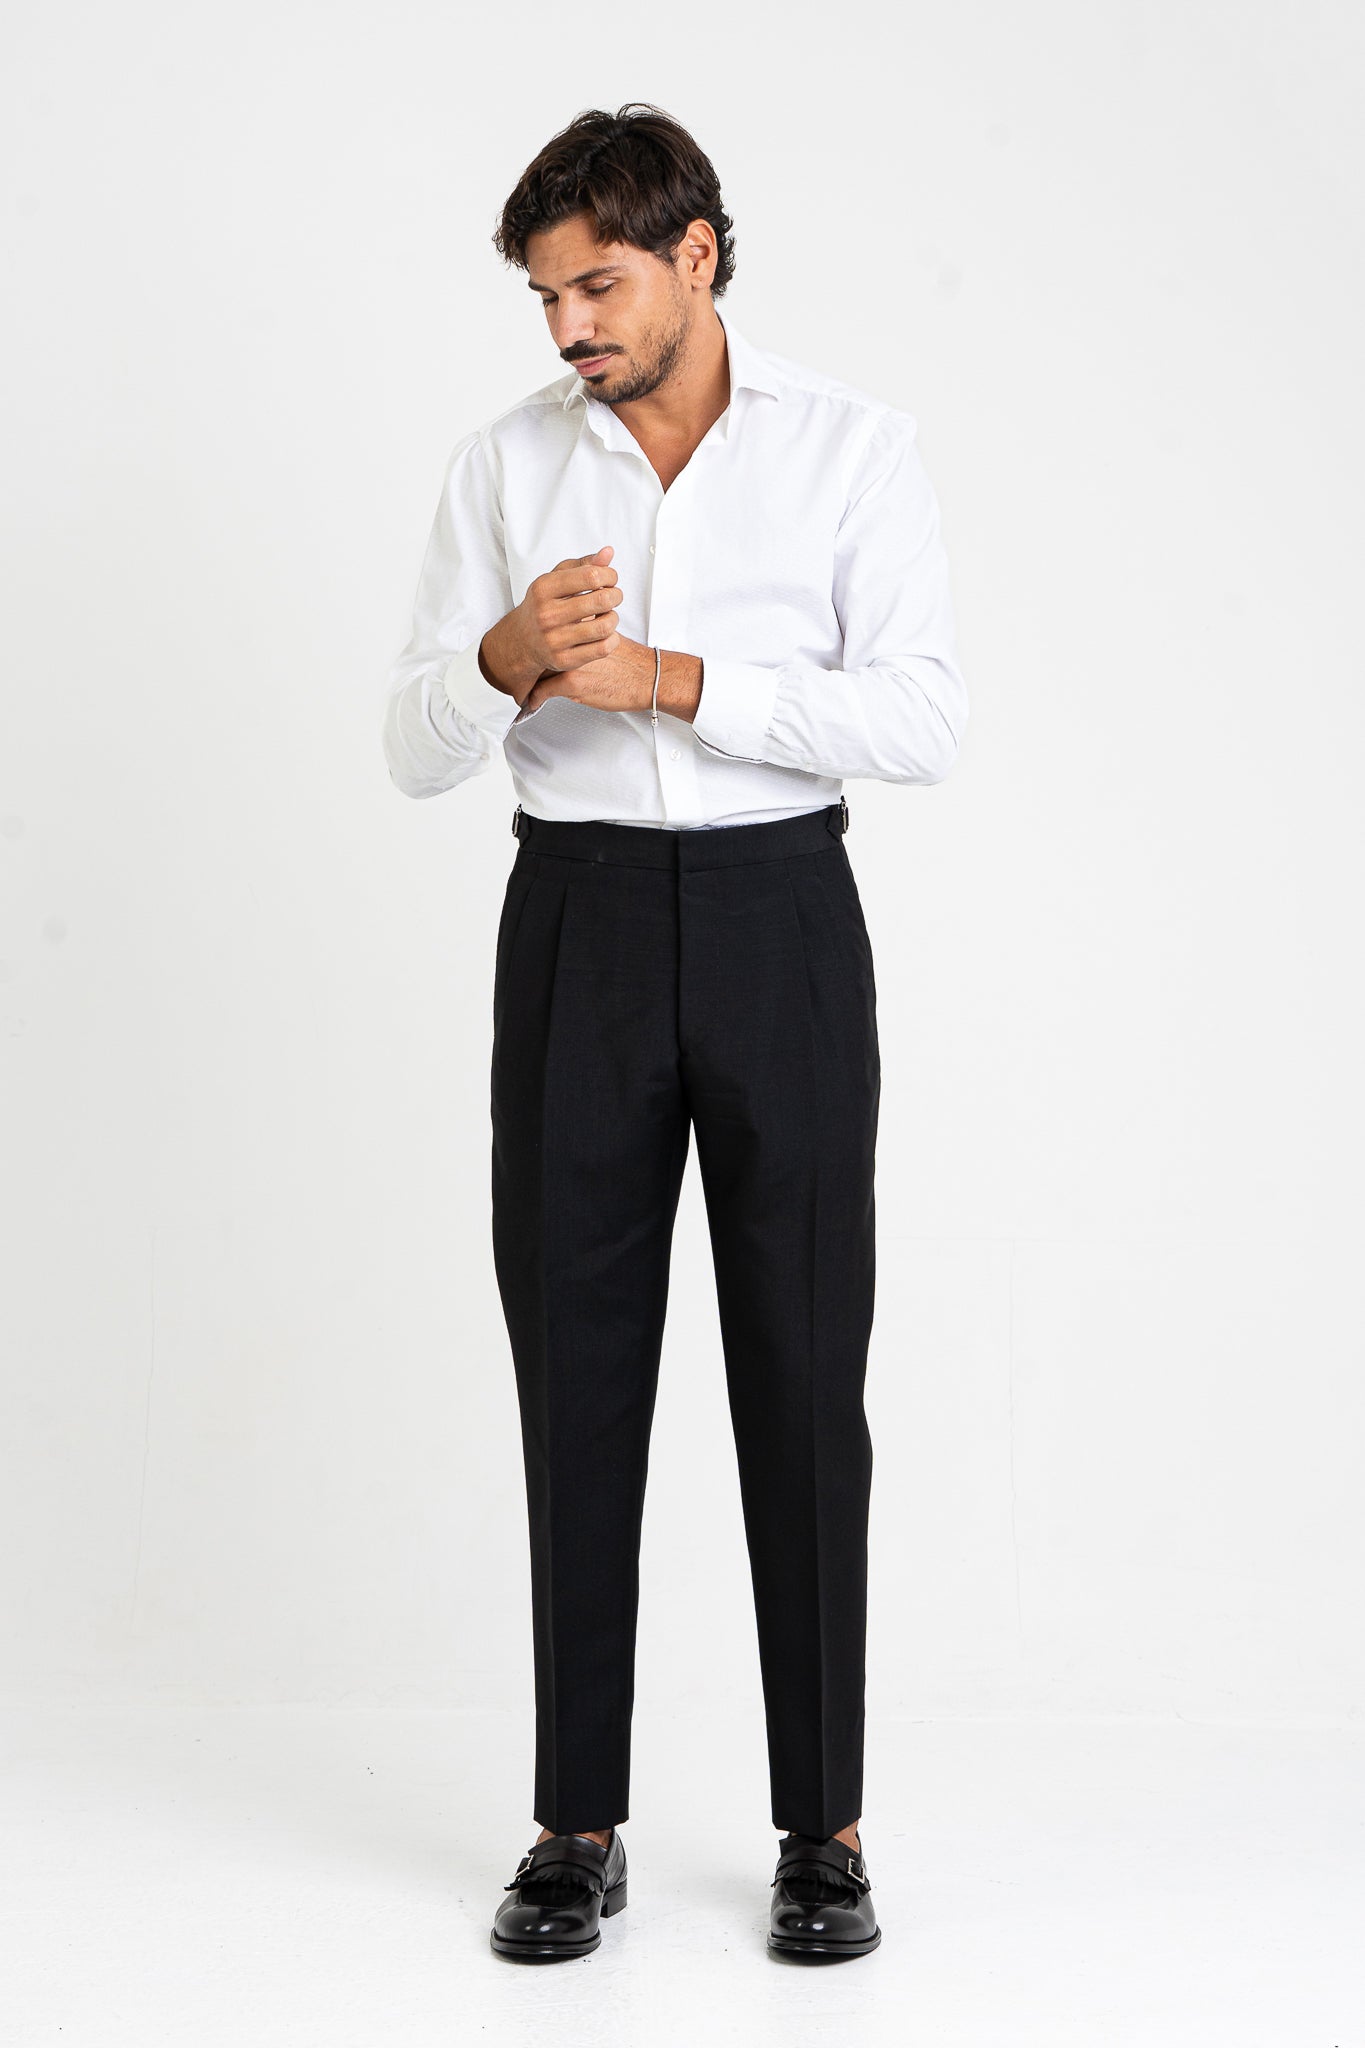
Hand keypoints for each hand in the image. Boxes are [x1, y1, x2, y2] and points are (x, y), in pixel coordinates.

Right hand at [481, 547, 622, 699]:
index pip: (591, 575)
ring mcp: (555, 640)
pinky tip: (606, 633)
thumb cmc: (545, 605)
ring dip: (614, 617)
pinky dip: (613, 638)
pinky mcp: (564, 660)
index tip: (610, 579)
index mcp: (544, 588)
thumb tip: (609, 552)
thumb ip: (583, 565)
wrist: (523, 641)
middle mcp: (547, 614)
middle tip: (614, 596)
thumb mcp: (556, 579)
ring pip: (605, 626)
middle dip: (616, 595)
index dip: (609, 575)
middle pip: (601, 600)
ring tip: (608, 614)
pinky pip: (603, 648)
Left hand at [518, 632, 658, 716]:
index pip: (547, 630)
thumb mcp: (606, 632)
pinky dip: (535, 699)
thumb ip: (586, 628)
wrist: (646, 677)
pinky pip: (543, 692)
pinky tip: (530, 702)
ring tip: (519, 689)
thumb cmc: (630, 660)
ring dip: (527, 682)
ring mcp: (569, 661)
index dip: (535, 642)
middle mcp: (571, 640)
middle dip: (528, 662)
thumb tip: (574, 628)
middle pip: (538, 649)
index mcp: (578, 627)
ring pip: (537, 671)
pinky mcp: (573, 683)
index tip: (526, 651)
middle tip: (515, 673)